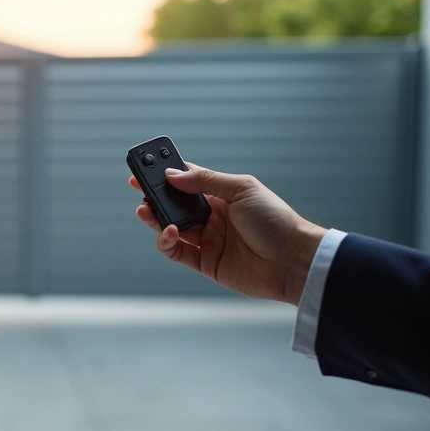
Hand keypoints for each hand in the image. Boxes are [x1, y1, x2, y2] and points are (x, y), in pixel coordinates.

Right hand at [130, 163, 326, 304]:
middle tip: (138, 188)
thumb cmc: (274, 220)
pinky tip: (167, 231)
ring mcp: (208, 240)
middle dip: (154, 196)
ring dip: (154, 218)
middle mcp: (212, 217)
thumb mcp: (241, 189)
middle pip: (174, 205)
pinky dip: (165, 241)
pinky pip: (176, 252)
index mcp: (222, 196)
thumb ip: (206, 181)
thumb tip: (172, 175)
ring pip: (170, 227)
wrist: (291, 259)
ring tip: (145, 210)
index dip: (166, 174)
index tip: (145, 168)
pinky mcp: (205, 262)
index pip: (188, 181)